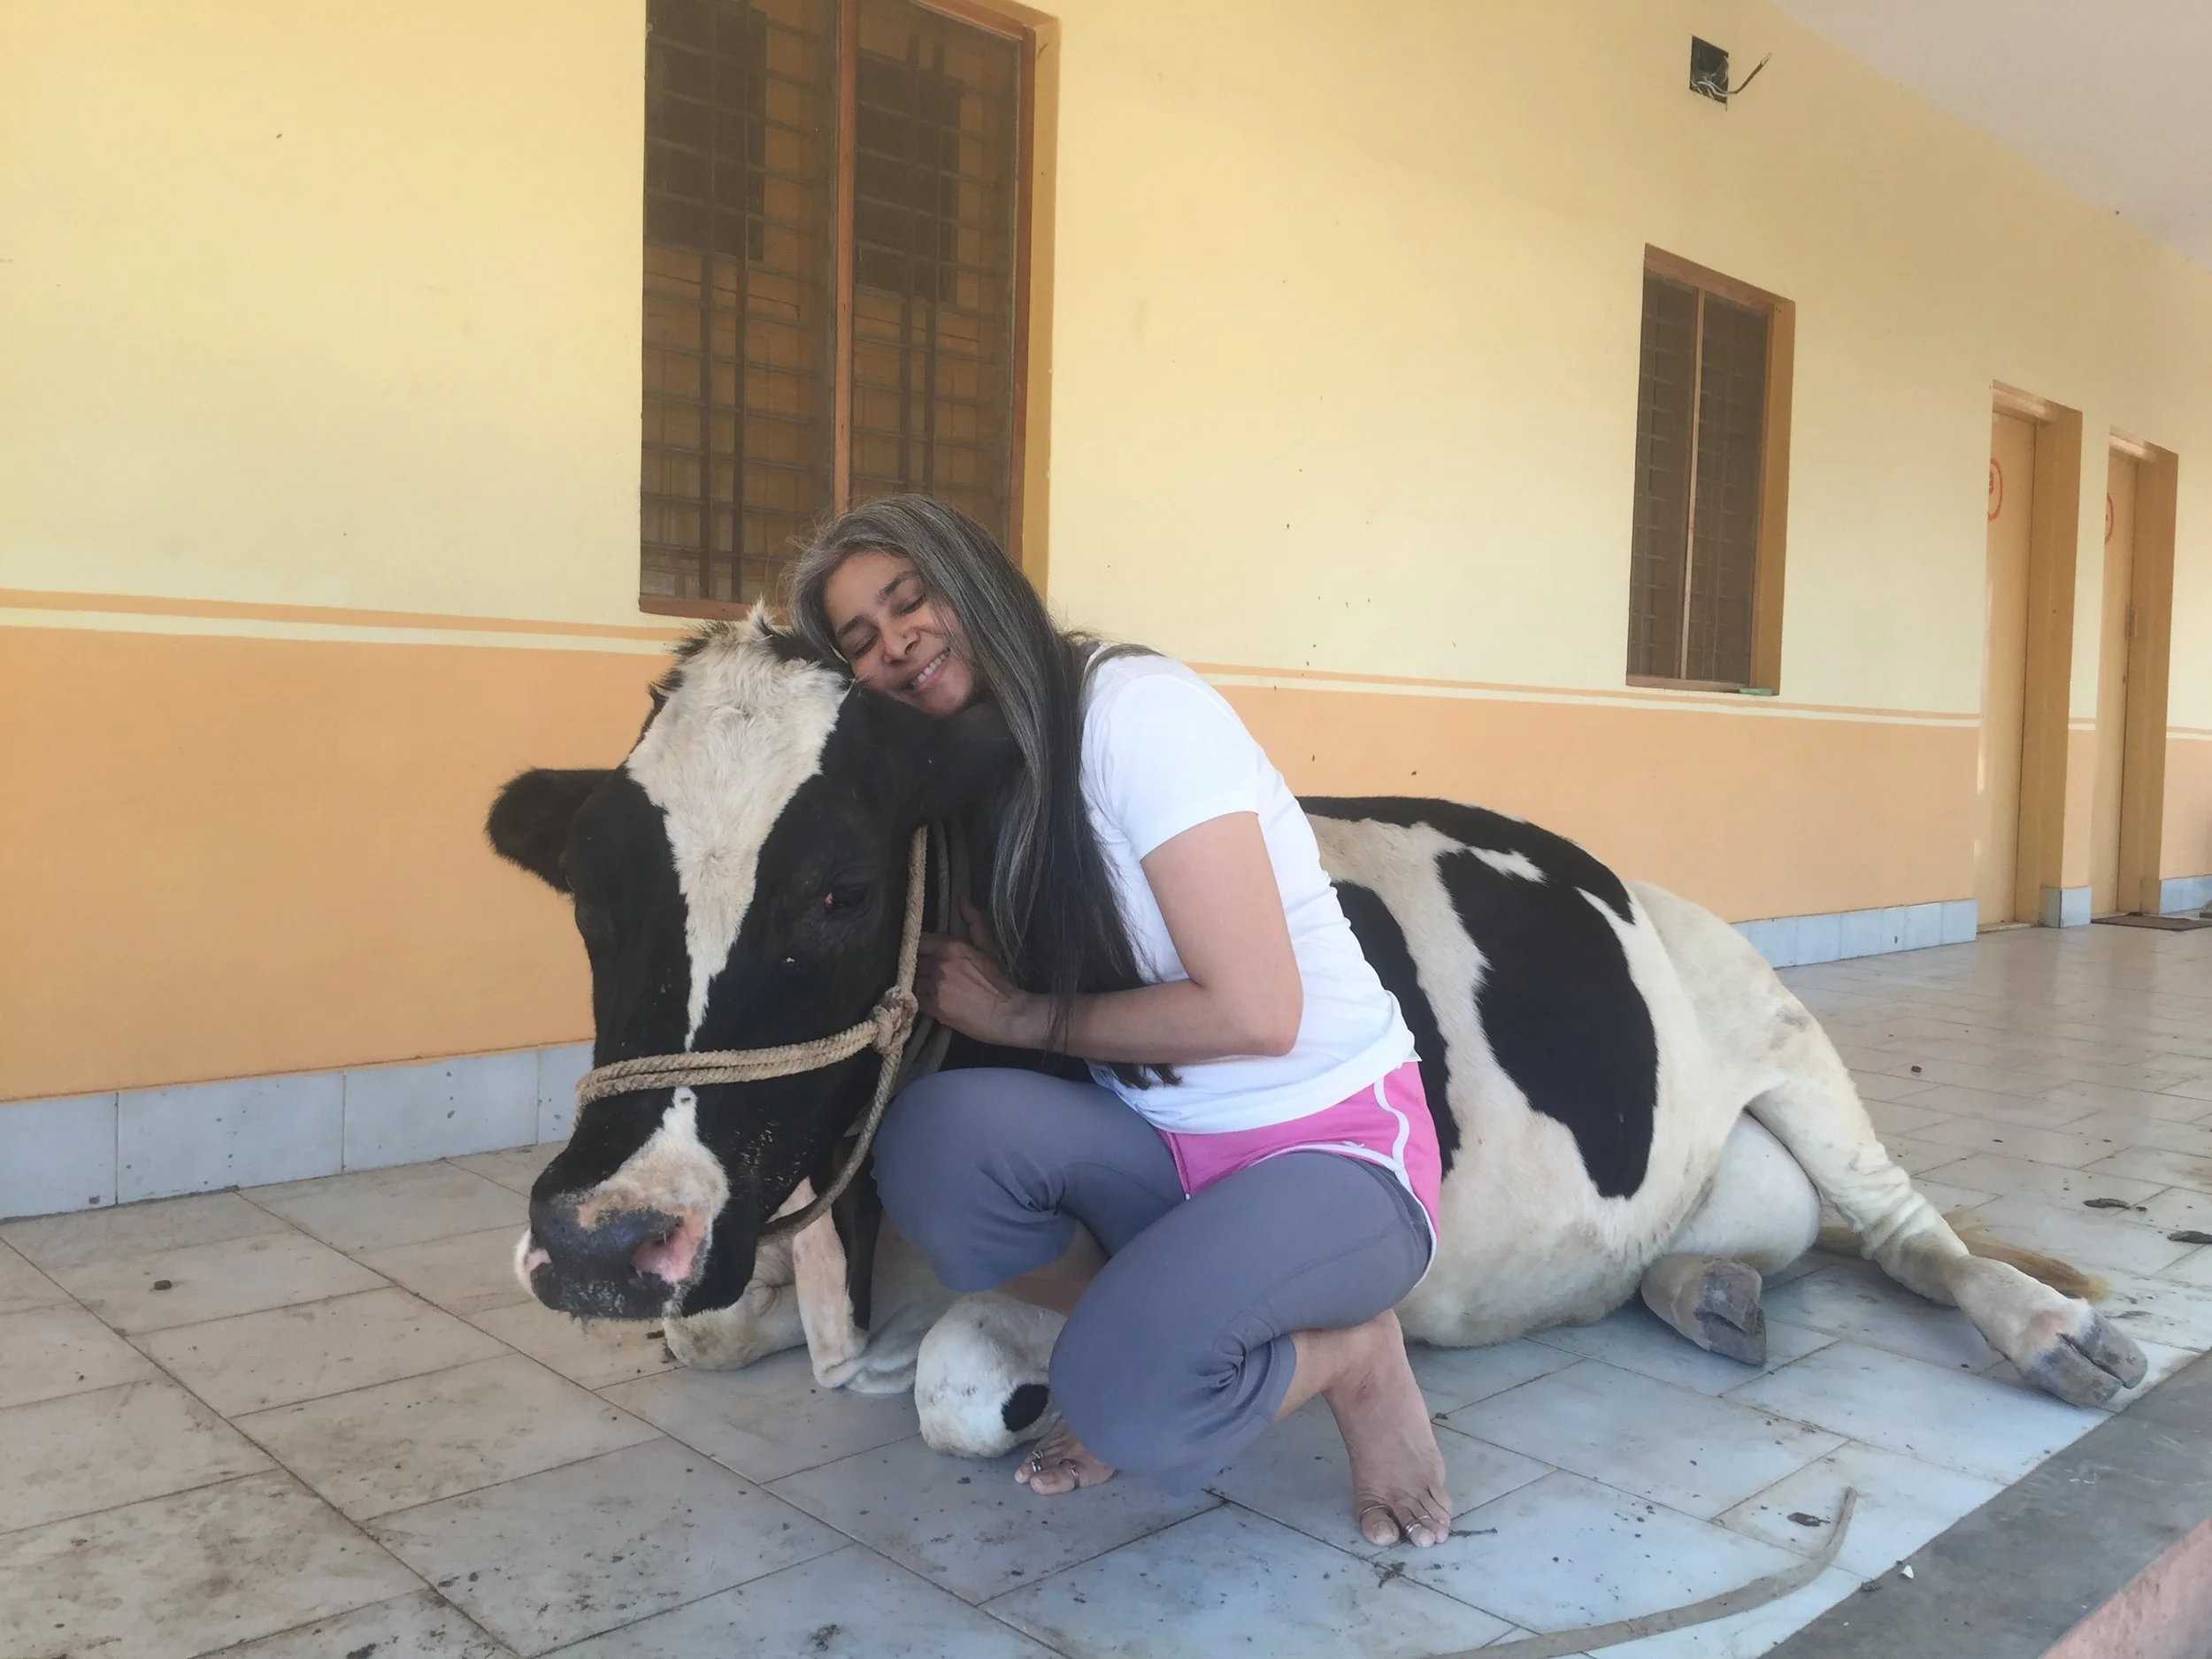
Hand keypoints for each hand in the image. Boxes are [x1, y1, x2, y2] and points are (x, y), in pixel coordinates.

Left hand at [915, 900, 1048, 1048]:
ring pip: (912, 980)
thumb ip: (974, 922)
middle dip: (918, 965)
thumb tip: (962, 900)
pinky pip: (915, 999)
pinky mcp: (933, 1007)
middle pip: (913, 961)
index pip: (918, 940)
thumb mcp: (988, 948)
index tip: (921, 952)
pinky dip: (918, 999)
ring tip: (926, 985)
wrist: (1005, 1013)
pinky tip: (928, 999)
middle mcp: (939, 965)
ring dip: (916, 982)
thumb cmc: (997, 981)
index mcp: (950, 947)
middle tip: (925, 971)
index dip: (918, 946)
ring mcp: (934, 986)